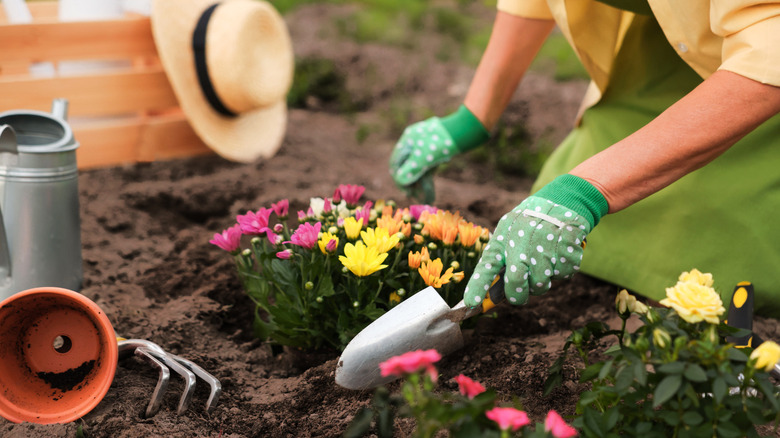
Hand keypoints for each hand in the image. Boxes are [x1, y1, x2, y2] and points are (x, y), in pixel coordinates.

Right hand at [389, 105, 488, 203]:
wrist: (464, 131)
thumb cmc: (441, 143)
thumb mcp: (424, 158)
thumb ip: (411, 170)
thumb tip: (400, 181)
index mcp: (407, 140)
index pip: (396, 163)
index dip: (399, 179)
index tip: (406, 192)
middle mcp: (414, 142)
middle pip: (407, 166)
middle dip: (411, 183)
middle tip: (415, 197)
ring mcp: (425, 145)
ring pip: (418, 168)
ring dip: (421, 184)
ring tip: (426, 199)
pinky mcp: (435, 150)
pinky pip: (428, 167)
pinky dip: (428, 179)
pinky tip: (431, 195)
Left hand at [463, 196, 590, 306]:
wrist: (559, 203)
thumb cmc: (526, 226)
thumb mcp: (507, 236)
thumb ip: (501, 264)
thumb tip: (494, 297)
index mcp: (502, 240)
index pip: (486, 267)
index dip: (477, 286)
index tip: (471, 304)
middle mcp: (520, 244)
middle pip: (515, 282)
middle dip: (517, 296)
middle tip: (520, 295)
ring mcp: (544, 247)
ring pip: (541, 284)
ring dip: (542, 281)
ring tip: (543, 263)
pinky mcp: (566, 249)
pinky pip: (563, 275)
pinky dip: (562, 271)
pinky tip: (558, 254)